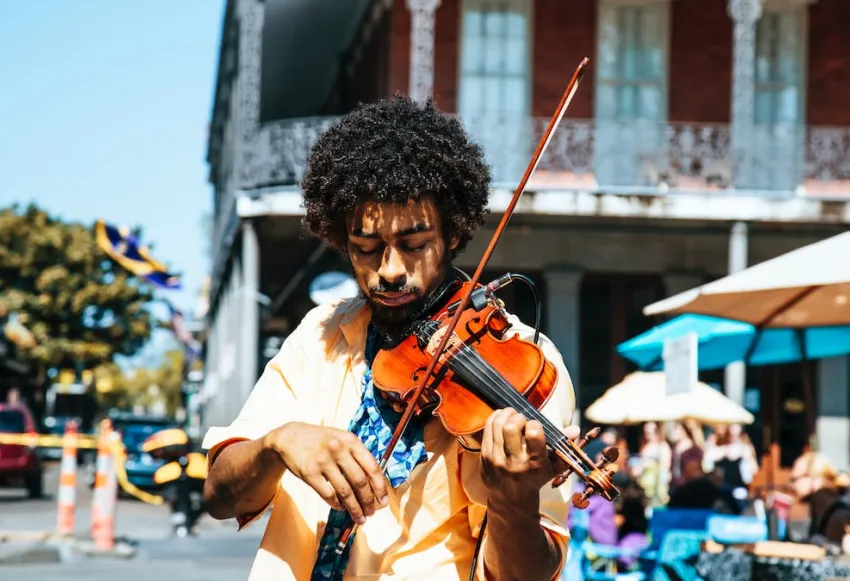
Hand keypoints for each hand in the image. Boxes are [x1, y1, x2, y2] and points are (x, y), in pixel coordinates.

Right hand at [264, 422, 387, 523]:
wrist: (289, 437)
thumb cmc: (321, 440)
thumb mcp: (341, 439)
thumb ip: (357, 456)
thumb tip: (374, 484)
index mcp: (350, 440)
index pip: (372, 467)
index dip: (380, 487)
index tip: (384, 501)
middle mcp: (338, 449)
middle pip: (360, 482)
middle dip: (368, 501)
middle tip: (371, 513)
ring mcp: (323, 461)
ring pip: (345, 492)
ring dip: (355, 508)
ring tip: (360, 518)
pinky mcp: (309, 473)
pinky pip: (328, 495)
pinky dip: (337, 505)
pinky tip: (342, 508)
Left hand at [480, 407, 579, 507]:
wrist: (511, 499)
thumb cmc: (536, 478)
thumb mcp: (554, 467)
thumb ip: (564, 446)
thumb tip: (575, 428)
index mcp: (535, 464)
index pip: (534, 433)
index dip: (534, 424)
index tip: (534, 426)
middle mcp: (515, 462)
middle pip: (512, 427)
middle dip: (518, 416)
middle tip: (521, 418)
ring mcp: (497, 459)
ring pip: (498, 425)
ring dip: (506, 414)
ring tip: (511, 414)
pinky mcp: (484, 457)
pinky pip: (487, 429)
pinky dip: (494, 418)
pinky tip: (501, 418)